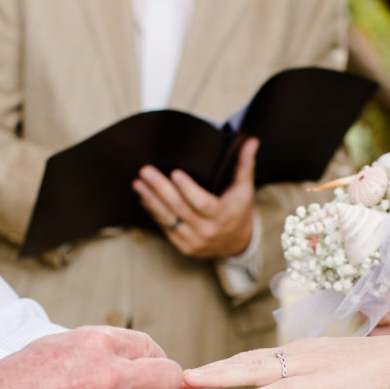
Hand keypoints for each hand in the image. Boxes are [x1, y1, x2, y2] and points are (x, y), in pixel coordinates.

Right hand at [0, 326, 214, 388]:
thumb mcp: (62, 343)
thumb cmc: (23, 376)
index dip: (154, 360)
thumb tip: (135, 355)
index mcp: (98, 342)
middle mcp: (109, 373)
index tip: (150, 372)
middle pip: (168, 376)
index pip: (150, 346)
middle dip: (165, 386)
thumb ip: (102, 346)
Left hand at [132, 137, 258, 258]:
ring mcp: (193, 240)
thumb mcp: (245, 190)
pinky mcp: (183, 246)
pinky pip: (165, 228)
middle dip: (160, 189)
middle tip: (145, 171)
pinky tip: (144, 198)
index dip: (187, 189)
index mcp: (222, 215)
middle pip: (179, 209)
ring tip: (138, 183)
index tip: (175, 172)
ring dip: (151, 200)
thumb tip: (252, 141)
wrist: (237, 244)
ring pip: (168, 219)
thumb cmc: (238, 211)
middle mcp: (206, 231)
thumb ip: (245, 164)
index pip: (202, 203)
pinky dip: (153, 212)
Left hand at [183, 336, 389, 388]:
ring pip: (255, 371)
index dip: (226, 365)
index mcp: (302, 352)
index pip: (256, 357)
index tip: (200, 372)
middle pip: (245, 360)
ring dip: (220, 377)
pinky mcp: (321, 383)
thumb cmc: (381, 368)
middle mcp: (299, 354)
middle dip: (211, 369)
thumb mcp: (340, 370)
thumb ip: (318, 376)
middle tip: (178, 376)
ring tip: (191, 383)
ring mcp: (308, 366)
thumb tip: (305, 384)